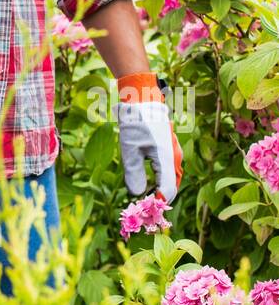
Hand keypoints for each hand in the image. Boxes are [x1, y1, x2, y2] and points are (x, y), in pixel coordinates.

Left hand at [114, 75, 183, 203]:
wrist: (143, 96)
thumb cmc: (135, 120)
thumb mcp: (129, 147)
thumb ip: (133, 172)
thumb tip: (136, 194)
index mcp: (167, 158)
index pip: (167, 190)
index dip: (156, 202)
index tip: (142, 208)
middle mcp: (175, 157)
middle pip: (171, 186)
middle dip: (159, 199)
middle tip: (143, 207)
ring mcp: (174, 152)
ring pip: (171, 178)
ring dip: (160, 189)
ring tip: (144, 197)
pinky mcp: (169, 148)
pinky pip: (168, 169)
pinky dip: (160, 179)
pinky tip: (148, 182)